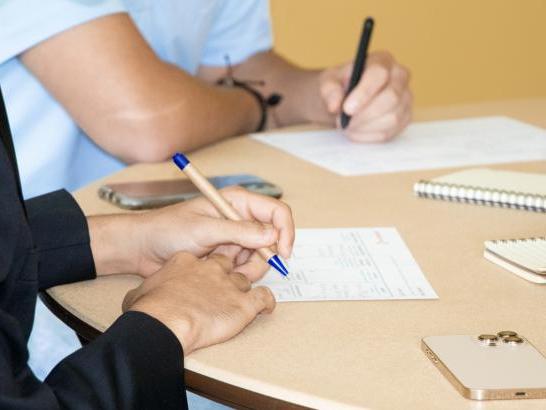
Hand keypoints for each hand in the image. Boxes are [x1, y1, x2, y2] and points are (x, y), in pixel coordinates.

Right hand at [123, 252, 275, 354]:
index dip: (205, 268)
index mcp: (188, 262)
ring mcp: (230, 284)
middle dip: (230, 269)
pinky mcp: (243, 303)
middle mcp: (212, 268)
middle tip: (228, 280)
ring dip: (246, 286)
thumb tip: (138, 297)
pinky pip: (264, 297)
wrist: (165, 322)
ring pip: (247, 277)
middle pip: (229, 262)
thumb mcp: (141, 291)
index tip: (201, 278)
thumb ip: (148, 289)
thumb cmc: (150, 308)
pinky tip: (264, 307)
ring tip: (243, 297)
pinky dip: (267, 302)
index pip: (203, 258)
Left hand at [133, 186, 293, 280]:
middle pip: (273, 238)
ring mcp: (236, 238)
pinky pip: (247, 267)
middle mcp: (241, 217)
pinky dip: (237, 273)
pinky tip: (216, 270)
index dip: (285, 232)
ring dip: (247, 267)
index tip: (282, 253)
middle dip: (264, 256)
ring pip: (261, 256)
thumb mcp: (205, 230)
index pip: (277, 212)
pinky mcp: (229, 254)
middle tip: (242, 268)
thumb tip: (273, 235)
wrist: (143, 248)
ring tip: (220, 266)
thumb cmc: (168, 230)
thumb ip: (240, 232)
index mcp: (238, 201)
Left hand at [319, 51, 411, 141]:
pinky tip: (355, 132)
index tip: (347, 109)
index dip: (364, 93)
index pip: (379, 74)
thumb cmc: (339, 87)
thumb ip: (329, 91)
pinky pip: (389, 132)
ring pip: (392, 118)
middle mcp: (400, 76)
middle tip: (344, 122)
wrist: (345, 101)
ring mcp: (405, 98)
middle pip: (391, 98)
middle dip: (365, 115)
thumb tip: (335, 105)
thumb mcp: (328, 83)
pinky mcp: (404, 118)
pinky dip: (368, 136)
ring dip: (365, 127)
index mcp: (382, 60)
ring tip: (346, 126)